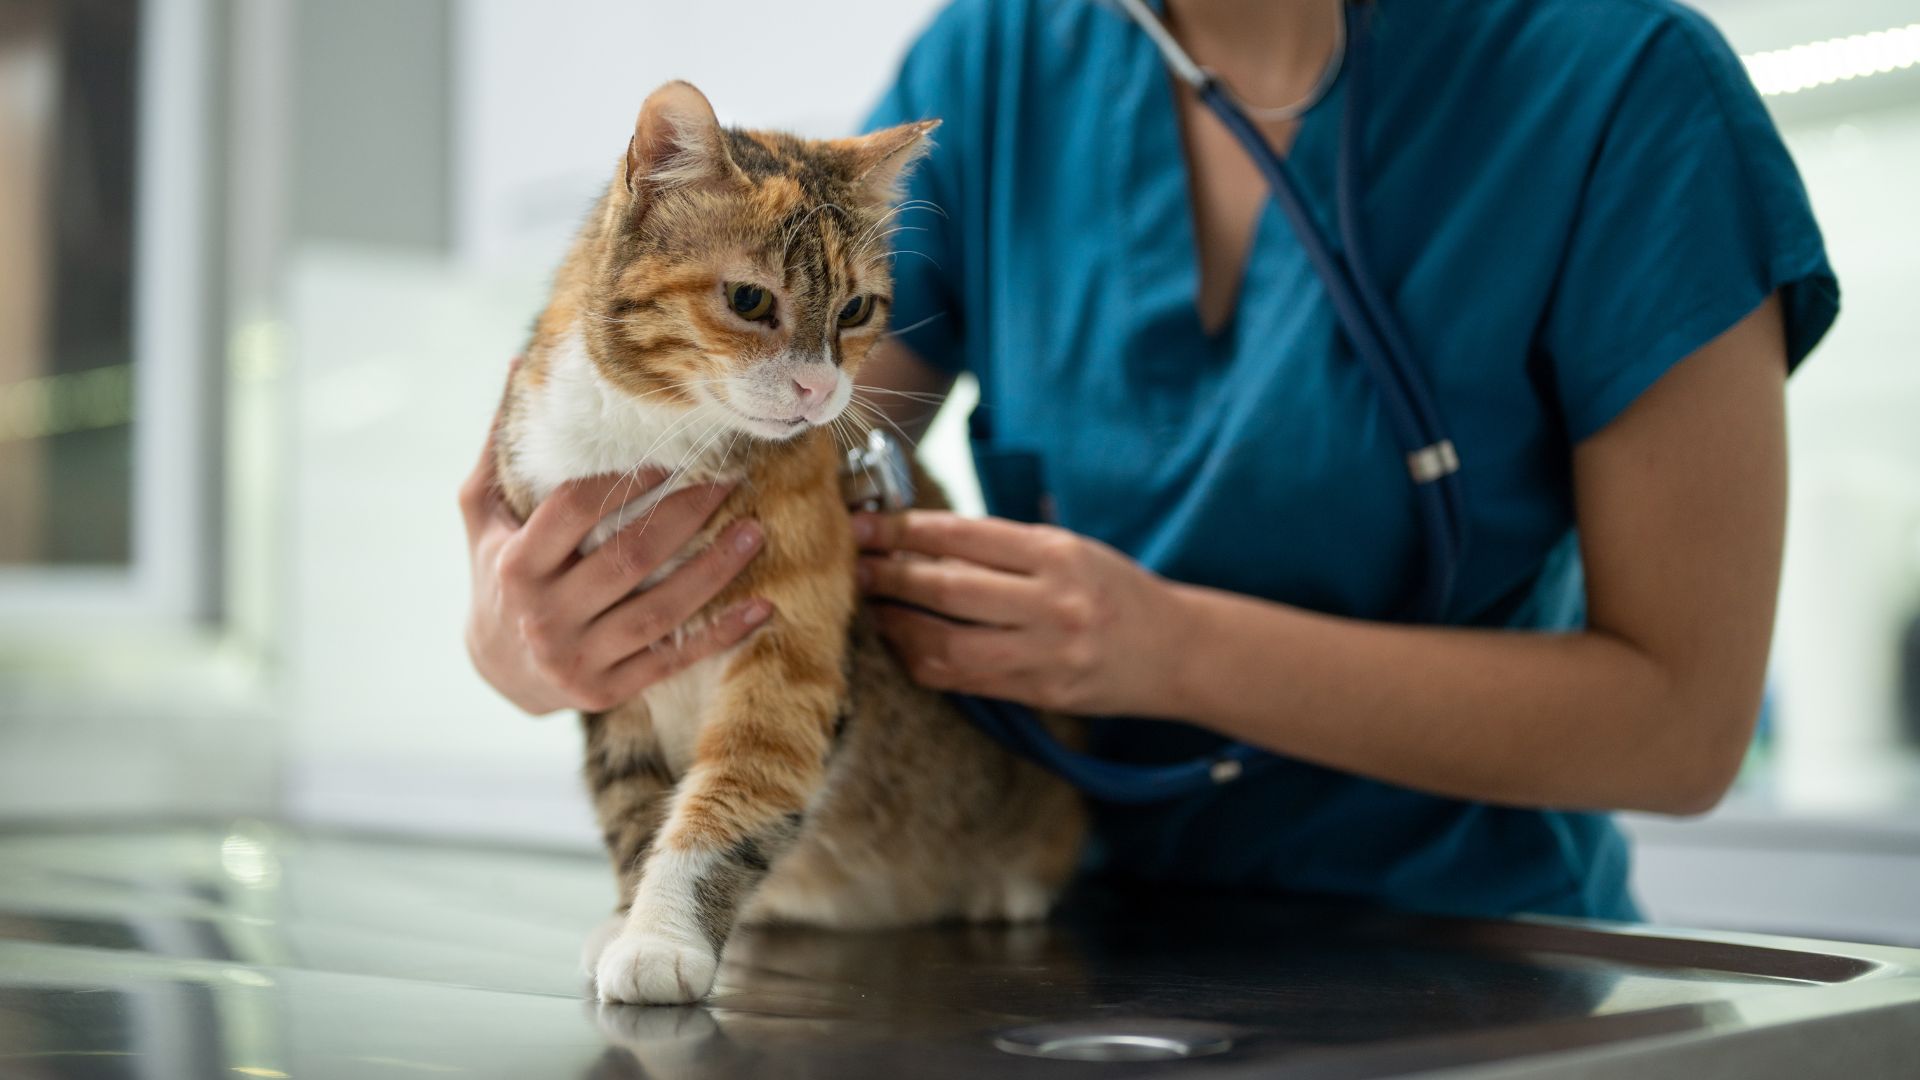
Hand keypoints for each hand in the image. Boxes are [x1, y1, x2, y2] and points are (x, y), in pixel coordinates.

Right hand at [460, 381, 770, 714]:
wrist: (495, 670)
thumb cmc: (496, 572)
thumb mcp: (482, 514)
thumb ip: (500, 448)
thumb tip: (519, 364)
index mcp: (515, 564)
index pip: (575, 511)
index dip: (625, 480)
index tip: (670, 453)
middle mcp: (543, 616)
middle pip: (628, 557)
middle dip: (687, 516)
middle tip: (733, 480)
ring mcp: (576, 659)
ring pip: (659, 611)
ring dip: (714, 571)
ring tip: (756, 532)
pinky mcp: (607, 691)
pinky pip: (673, 660)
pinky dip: (721, 636)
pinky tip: (763, 608)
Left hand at [853, 511, 1185, 716]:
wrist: (1176, 651)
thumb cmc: (1115, 590)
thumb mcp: (1070, 549)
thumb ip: (1004, 548)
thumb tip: (920, 539)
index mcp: (1059, 555)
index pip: (964, 537)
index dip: (905, 531)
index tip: (865, 525)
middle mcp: (1053, 604)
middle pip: (947, 590)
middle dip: (889, 577)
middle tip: (852, 566)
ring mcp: (1045, 654)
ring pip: (946, 645)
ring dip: (897, 626)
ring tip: (871, 608)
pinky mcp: (1039, 693)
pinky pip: (963, 679)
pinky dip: (924, 660)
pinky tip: (905, 643)